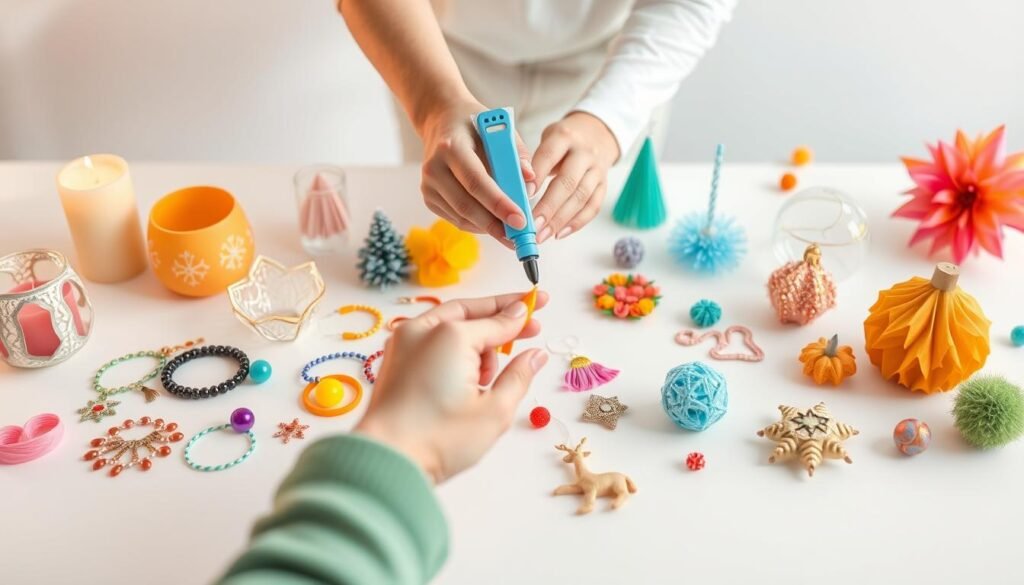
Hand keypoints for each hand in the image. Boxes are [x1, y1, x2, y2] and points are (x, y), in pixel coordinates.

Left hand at [354, 291, 549, 482]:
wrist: (386, 461)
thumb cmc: (439, 440)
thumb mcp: (495, 410)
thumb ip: (519, 375)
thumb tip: (536, 354)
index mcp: (450, 336)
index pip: (497, 319)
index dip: (522, 314)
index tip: (541, 304)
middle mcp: (423, 330)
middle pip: (471, 312)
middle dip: (501, 316)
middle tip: (530, 323)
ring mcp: (403, 342)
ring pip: (450, 326)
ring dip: (477, 341)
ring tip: (487, 382)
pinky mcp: (394, 358)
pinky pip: (432, 339)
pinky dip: (454, 349)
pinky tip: (467, 379)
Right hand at [418, 100, 536, 245]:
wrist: (442, 122)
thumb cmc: (475, 125)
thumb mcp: (499, 128)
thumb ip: (518, 155)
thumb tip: (531, 184)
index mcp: (451, 147)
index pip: (476, 181)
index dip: (499, 204)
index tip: (521, 220)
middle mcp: (434, 168)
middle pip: (466, 205)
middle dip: (495, 225)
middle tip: (520, 238)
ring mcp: (428, 186)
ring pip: (462, 217)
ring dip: (489, 229)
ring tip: (512, 236)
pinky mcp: (429, 198)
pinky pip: (457, 219)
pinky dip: (478, 225)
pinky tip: (495, 225)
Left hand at [531, 111, 618, 242]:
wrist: (596, 134)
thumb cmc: (562, 141)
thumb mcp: (545, 138)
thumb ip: (532, 159)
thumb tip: (511, 189)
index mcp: (564, 136)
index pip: (549, 156)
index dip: (537, 175)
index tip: (524, 195)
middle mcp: (584, 153)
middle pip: (567, 182)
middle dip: (548, 206)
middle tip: (532, 225)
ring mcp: (596, 170)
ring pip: (581, 197)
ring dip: (560, 220)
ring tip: (542, 234)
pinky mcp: (603, 185)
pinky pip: (593, 207)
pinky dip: (576, 223)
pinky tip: (559, 233)